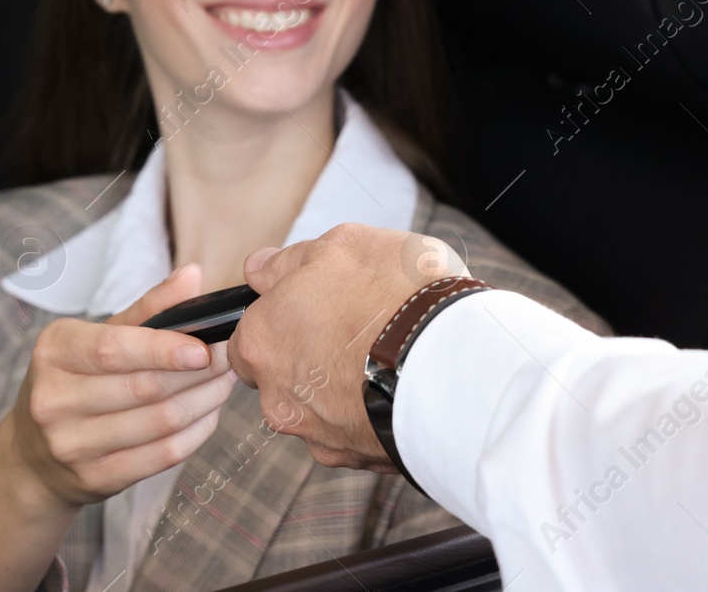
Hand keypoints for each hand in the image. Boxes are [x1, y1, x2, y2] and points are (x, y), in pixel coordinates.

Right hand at [6, 263, 236, 507]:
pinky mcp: (95, 478)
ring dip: (204, 401)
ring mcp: (72, 444)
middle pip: (143, 387)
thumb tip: (194, 275)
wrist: (33, 457)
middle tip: (229, 358)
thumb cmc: (75, 382)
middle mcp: (54, 399)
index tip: (204, 347)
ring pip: (159, 422)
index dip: (163, 349)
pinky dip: (196, 433)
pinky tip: (208, 414)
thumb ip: (149, 308)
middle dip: (197, 373)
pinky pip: (162, 455)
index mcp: (54, 351)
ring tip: (225, 382)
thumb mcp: (97, 337)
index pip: (112, 349)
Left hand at [226, 224, 465, 471]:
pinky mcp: (362, 461)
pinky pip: (360, 433)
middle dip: (312, 357)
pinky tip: (404, 386)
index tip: (313, 309)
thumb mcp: (341, 247)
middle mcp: (280, 399)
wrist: (461, 363)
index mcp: (264, 343)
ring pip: (322, 410)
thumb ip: (288, 262)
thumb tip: (259, 270)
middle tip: (358, 329)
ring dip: (345, 388)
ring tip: (390, 357)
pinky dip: (375, 413)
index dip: (280, 321)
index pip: (247, 340)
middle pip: (284, 378)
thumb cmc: (397, 296)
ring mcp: (321, 437)